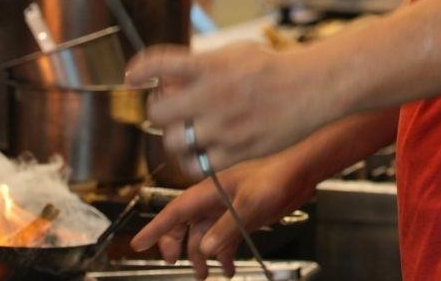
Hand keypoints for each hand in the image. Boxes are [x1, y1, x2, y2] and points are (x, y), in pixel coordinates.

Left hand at [126, 42, 339, 174]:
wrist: (311, 88)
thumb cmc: (273, 68)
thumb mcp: (234, 52)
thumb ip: (201, 64)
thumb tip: (169, 78)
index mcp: (210, 66)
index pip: (159, 64)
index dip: (139, 68)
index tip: (133, 74)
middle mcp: (212, 96)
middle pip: (158, 111)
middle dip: (157, 109)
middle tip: (166, 107)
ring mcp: (223, 127)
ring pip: (173, 142)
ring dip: (172, 137)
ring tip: (182, 131)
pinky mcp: (235, 152)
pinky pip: (196, 166)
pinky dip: (191, 161)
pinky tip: (197, 152)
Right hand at [129, 154, 315, 278]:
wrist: (301, 171)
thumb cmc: (277, 175)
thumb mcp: (251, 204)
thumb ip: (227, 227)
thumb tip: (206, 249)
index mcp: (210, 190)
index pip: (175, 211)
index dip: (155, 228)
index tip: (139, 244)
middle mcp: (215, 199)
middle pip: (184, 225)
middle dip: (176, 245)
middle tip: (174, 262)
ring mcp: (228, 207)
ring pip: (204, 234)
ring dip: (202, 255)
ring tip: (205, 274)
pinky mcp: (242, 215)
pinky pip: (223, 237)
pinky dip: (223, 253)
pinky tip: (228, 267)